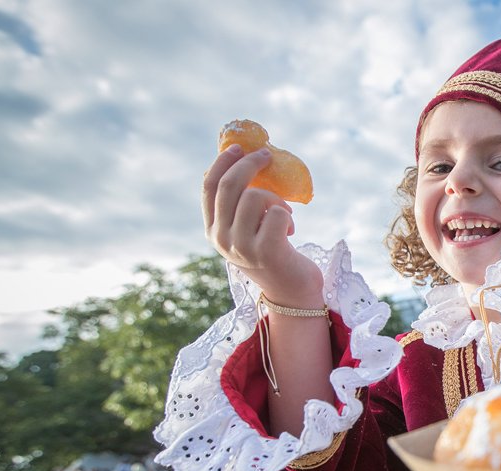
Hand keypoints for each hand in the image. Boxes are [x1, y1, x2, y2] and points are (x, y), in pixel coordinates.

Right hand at [203, 145, 322, 303]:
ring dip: (277, 199)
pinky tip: (290, 231)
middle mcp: (221, 239)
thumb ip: (241, 206)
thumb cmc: (272, 254)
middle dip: (250, 164)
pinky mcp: (266, 251)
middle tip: (267, 156)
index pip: (209, 188)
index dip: (221, 163)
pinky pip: (277, 213)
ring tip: (285, 216)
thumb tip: (248, 161)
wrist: (291, 293)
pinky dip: (287, 216)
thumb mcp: (247, 230)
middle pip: (231, 186)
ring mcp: (242, 247)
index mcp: (213, 230)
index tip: (237, 147)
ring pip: (256, 197)